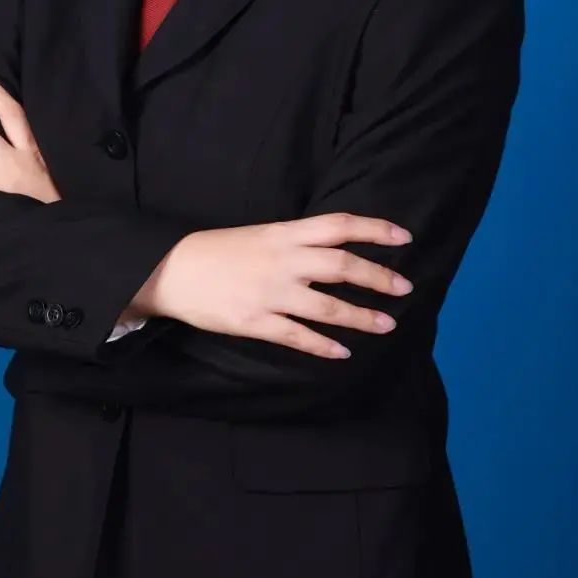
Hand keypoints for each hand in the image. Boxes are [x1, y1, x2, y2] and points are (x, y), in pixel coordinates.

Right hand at [131, 213, 413, 359]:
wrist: (172, 270)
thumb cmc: (219, 251)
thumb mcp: (260, 236)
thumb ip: (296, 243)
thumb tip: (335, 251)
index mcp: (284, 233)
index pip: (339, 225)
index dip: (374, 229)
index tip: (404, 237)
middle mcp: (283, 260)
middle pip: (342, 265)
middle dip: (378, 277)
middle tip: (406, 287)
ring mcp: (270, 292)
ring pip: (327, 306)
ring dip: (361, 317)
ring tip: (387, 325)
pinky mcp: (256, 322)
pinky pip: (298, 336)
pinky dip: (323, 346)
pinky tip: (342, 353)